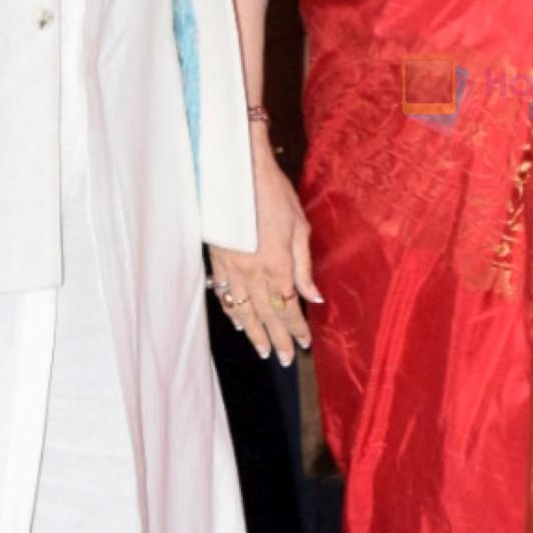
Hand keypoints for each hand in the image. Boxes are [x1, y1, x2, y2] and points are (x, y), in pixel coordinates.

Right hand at [208, 135, 321, 366]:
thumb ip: (304, 267)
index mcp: (277, 264)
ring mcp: (232, 268)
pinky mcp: (217, 259)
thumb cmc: (274, 194)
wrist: (237, 172)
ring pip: (243, 309)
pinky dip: (231, 311)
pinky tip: (238, 322)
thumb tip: (315, 297)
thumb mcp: (299, 227)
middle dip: (278, 339)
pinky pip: (223, 293)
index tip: (305, 343)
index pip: (289, 306)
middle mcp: (253, 272)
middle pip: (266, 314)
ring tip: (264, 351)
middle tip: (286, 360)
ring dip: (254, 333)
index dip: (297, 327)